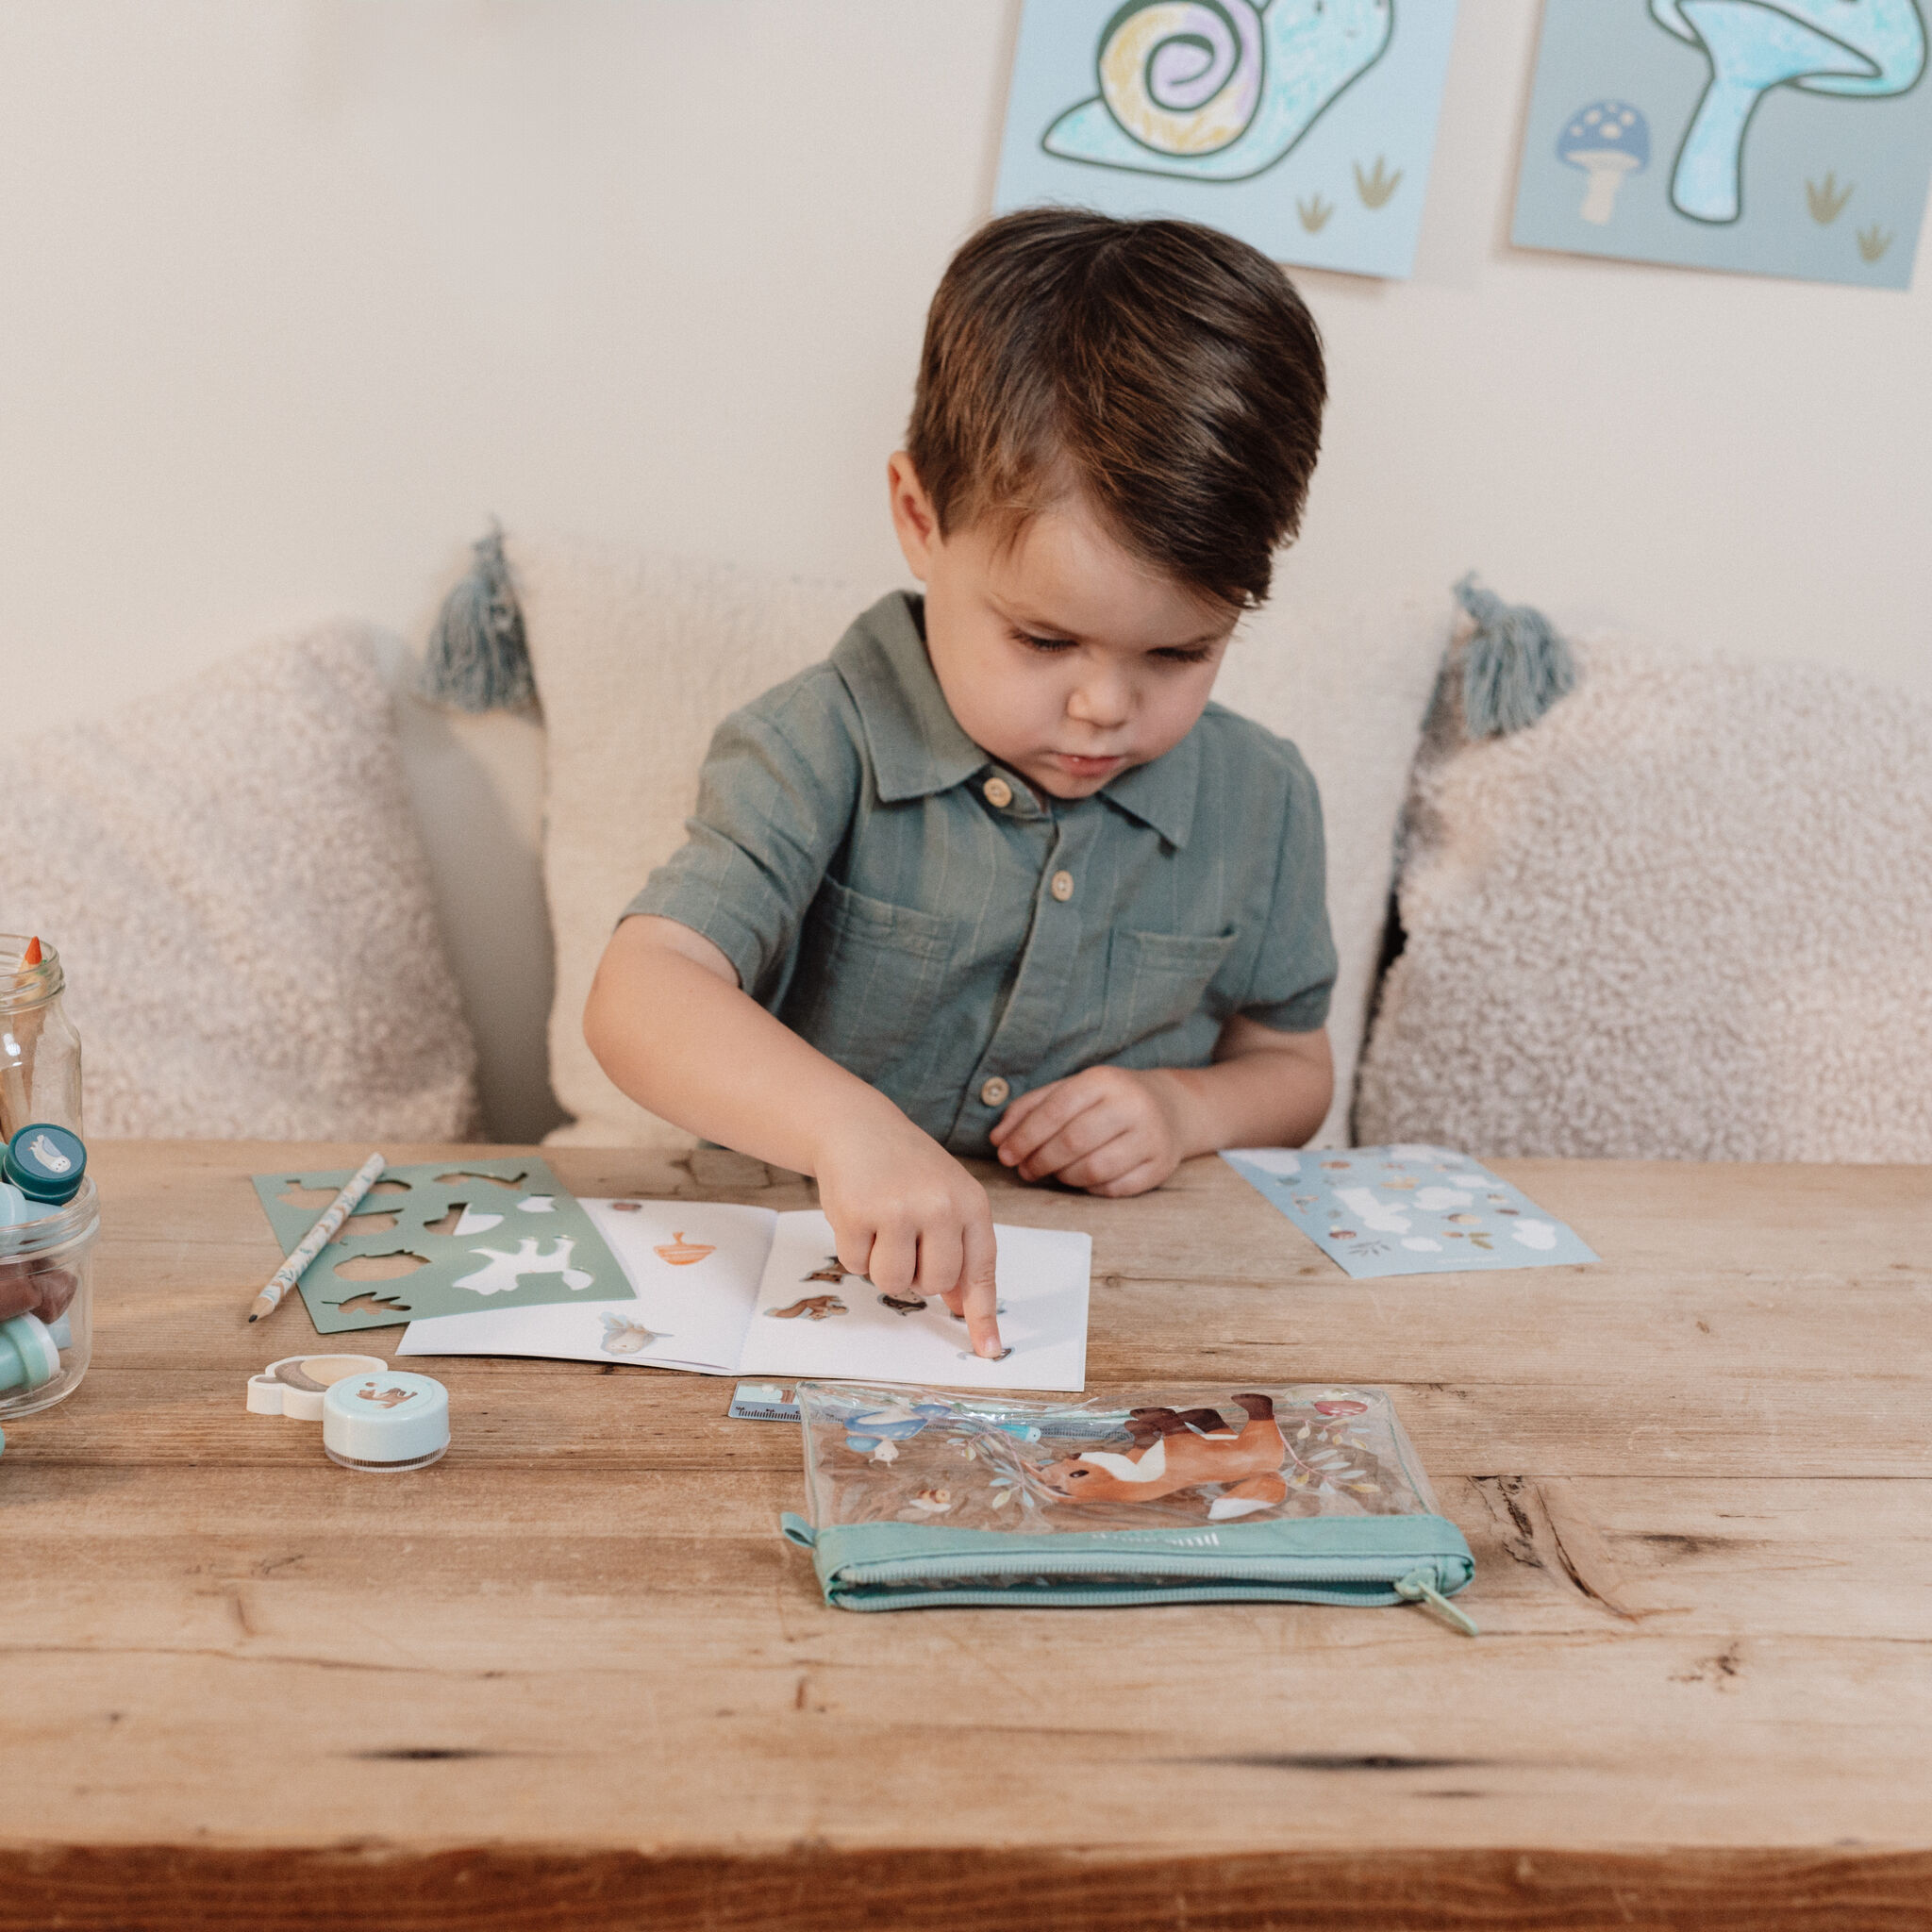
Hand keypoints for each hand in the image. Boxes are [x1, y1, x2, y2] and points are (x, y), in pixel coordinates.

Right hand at [812, 1105, 1003, 1356]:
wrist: (858, 1127)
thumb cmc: (907, 1168)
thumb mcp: (947, 1199)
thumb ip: (959, 1249)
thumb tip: (962, 1306)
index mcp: (971, 1202)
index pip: (982, 1269)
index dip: (983, 1314)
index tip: (988, 1350)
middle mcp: (940, 1205)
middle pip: (935, 1283)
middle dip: (918, 1276)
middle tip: (906, 1241)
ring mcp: (898, 1209)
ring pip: (894, 1283)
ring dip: (883, 1267)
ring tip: (882, 1228)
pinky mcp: (856, 1214)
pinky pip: (856, 1266)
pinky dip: (854, 1250)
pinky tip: (859, 1217)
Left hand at [990, 1067, 1194, 1197]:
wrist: (1172, 1107)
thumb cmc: (1109, 1099)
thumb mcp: (1072, 1089)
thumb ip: (1031, 1108)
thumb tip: (998, 1139)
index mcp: (1104, 1080)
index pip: (1056, 1110)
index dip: (1025, 1136)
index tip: (1004, 1153)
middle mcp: (1132, 1106)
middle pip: (1073, 1142)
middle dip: (1040, 1160)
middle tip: (1024, 1169)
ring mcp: (1151, 1138)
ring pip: (1093, 1170)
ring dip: (1062, 1177)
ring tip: (1051, 1172)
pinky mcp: (1161, 1168)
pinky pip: (1114, 1189)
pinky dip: (1090, 1189)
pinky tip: (1081, 1179)